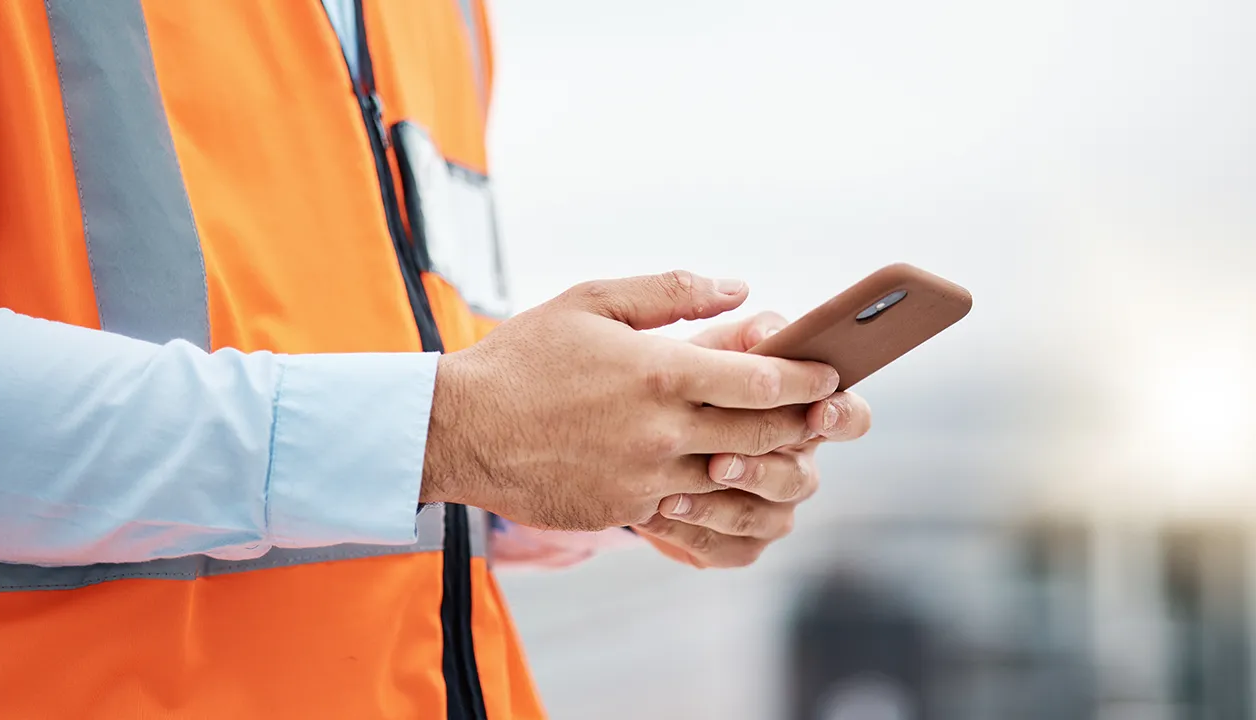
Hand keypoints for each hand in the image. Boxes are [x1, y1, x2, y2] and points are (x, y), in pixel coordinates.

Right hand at [421, 271, 840, 530]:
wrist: (460, 428)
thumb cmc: (525, 357)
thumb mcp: (592, 299)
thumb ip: (670, 290)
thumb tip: (737, 288)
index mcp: (660, 371)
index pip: (764, 381)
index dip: (809, 379)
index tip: (832, 374)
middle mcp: (661, 431)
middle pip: (763, 435)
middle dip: (803, 424)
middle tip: (826, 415)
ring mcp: (645, 478)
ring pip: (733, 477)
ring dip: (765, 463)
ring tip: (782, 446)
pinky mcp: (624, 510)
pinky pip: (689, 507)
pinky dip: (713, 491)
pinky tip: (719, 474)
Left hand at [632, 312, 871, 567]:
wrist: (629, 433)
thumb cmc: (684, 382)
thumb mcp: (708, 351)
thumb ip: (743, 337)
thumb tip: (771, 331)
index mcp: (802, 414)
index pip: (849, 417)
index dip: (842, 416)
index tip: (818, 409)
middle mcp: (795, 463)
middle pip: (802, 478)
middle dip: (762, 469)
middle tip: (720, 460)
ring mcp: (771, 508)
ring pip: (769, 518)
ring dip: (723, 506)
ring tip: (676, 493)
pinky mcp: (738, 543)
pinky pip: (729, 548)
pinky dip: (694, 532)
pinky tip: (660, 513)